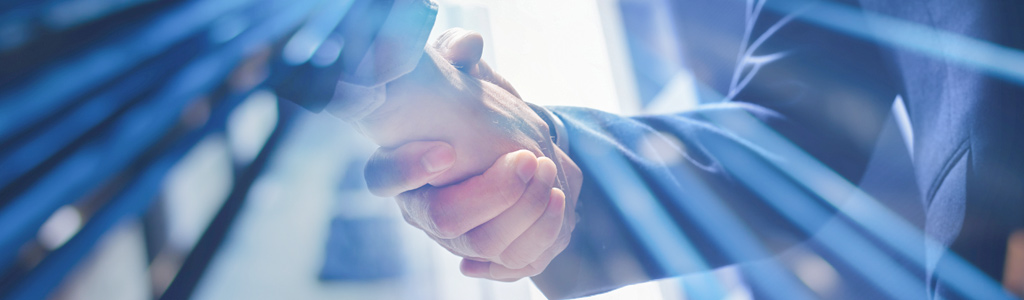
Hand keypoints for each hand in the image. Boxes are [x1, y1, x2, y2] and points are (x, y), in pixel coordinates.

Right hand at [362, 28, 582, 279]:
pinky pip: (514, 262)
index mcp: (398, 168)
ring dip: (525, 211)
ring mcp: (455, 237)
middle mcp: (421, 208)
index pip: (382, 179)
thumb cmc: (468, 107)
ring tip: (549, 171)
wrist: (503, 145)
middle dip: (494, 191)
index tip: (447, 150)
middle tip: (528, 156)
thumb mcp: (456, 74)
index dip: (409, 169)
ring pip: (483, 245)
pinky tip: (557, 199)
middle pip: (444, 221)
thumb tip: (466, 44)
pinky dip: (540, 235)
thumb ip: (454, 55)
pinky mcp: (492, 252)